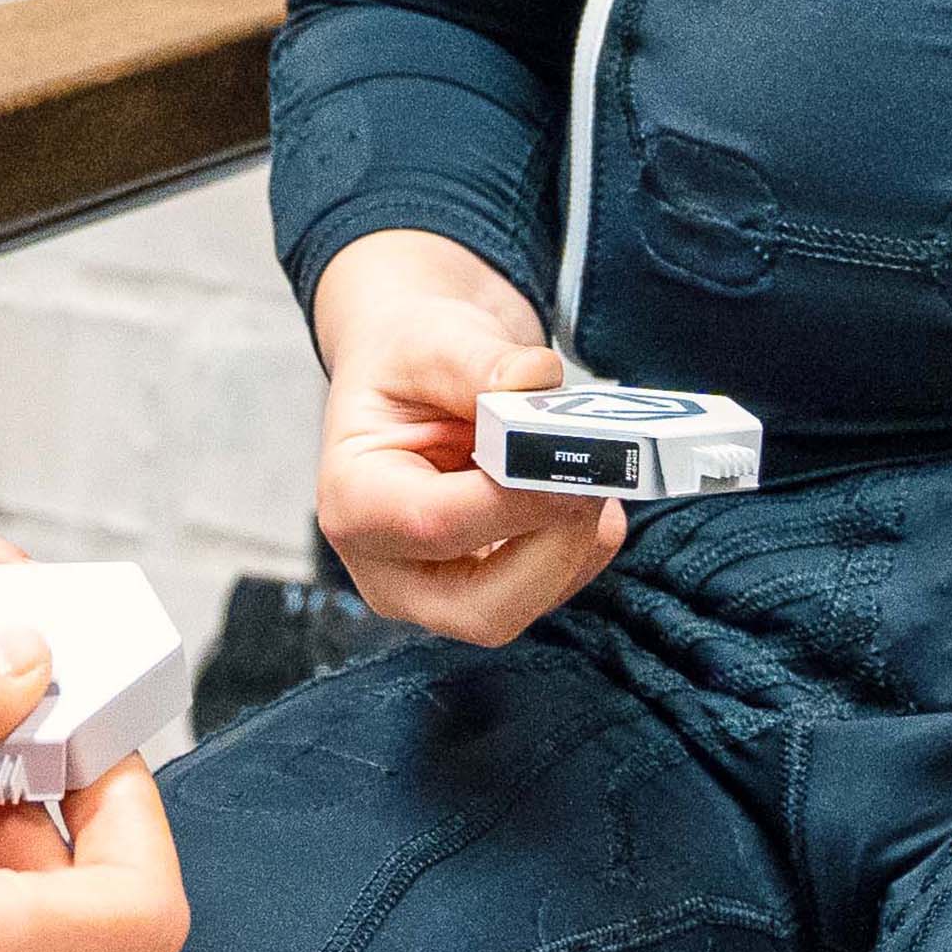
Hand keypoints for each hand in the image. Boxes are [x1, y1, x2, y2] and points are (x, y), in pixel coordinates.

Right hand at [310, 228, 622, 647]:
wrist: (416, 374)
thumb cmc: (409, 361)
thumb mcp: (432, 340)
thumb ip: (481, 361)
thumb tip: (535, 379)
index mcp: (354, 502)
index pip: (437, 525)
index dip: (517, 500)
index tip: (573, 459)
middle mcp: (388, 568)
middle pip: (484, 610)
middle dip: (556, 549)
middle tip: (597, 478)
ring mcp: (437, 591)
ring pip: (528, 604)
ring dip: (577, 539)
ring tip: (583, 462)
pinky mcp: (487, 590)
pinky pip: (553, 589)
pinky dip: (583, 541)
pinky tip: (573, 483)